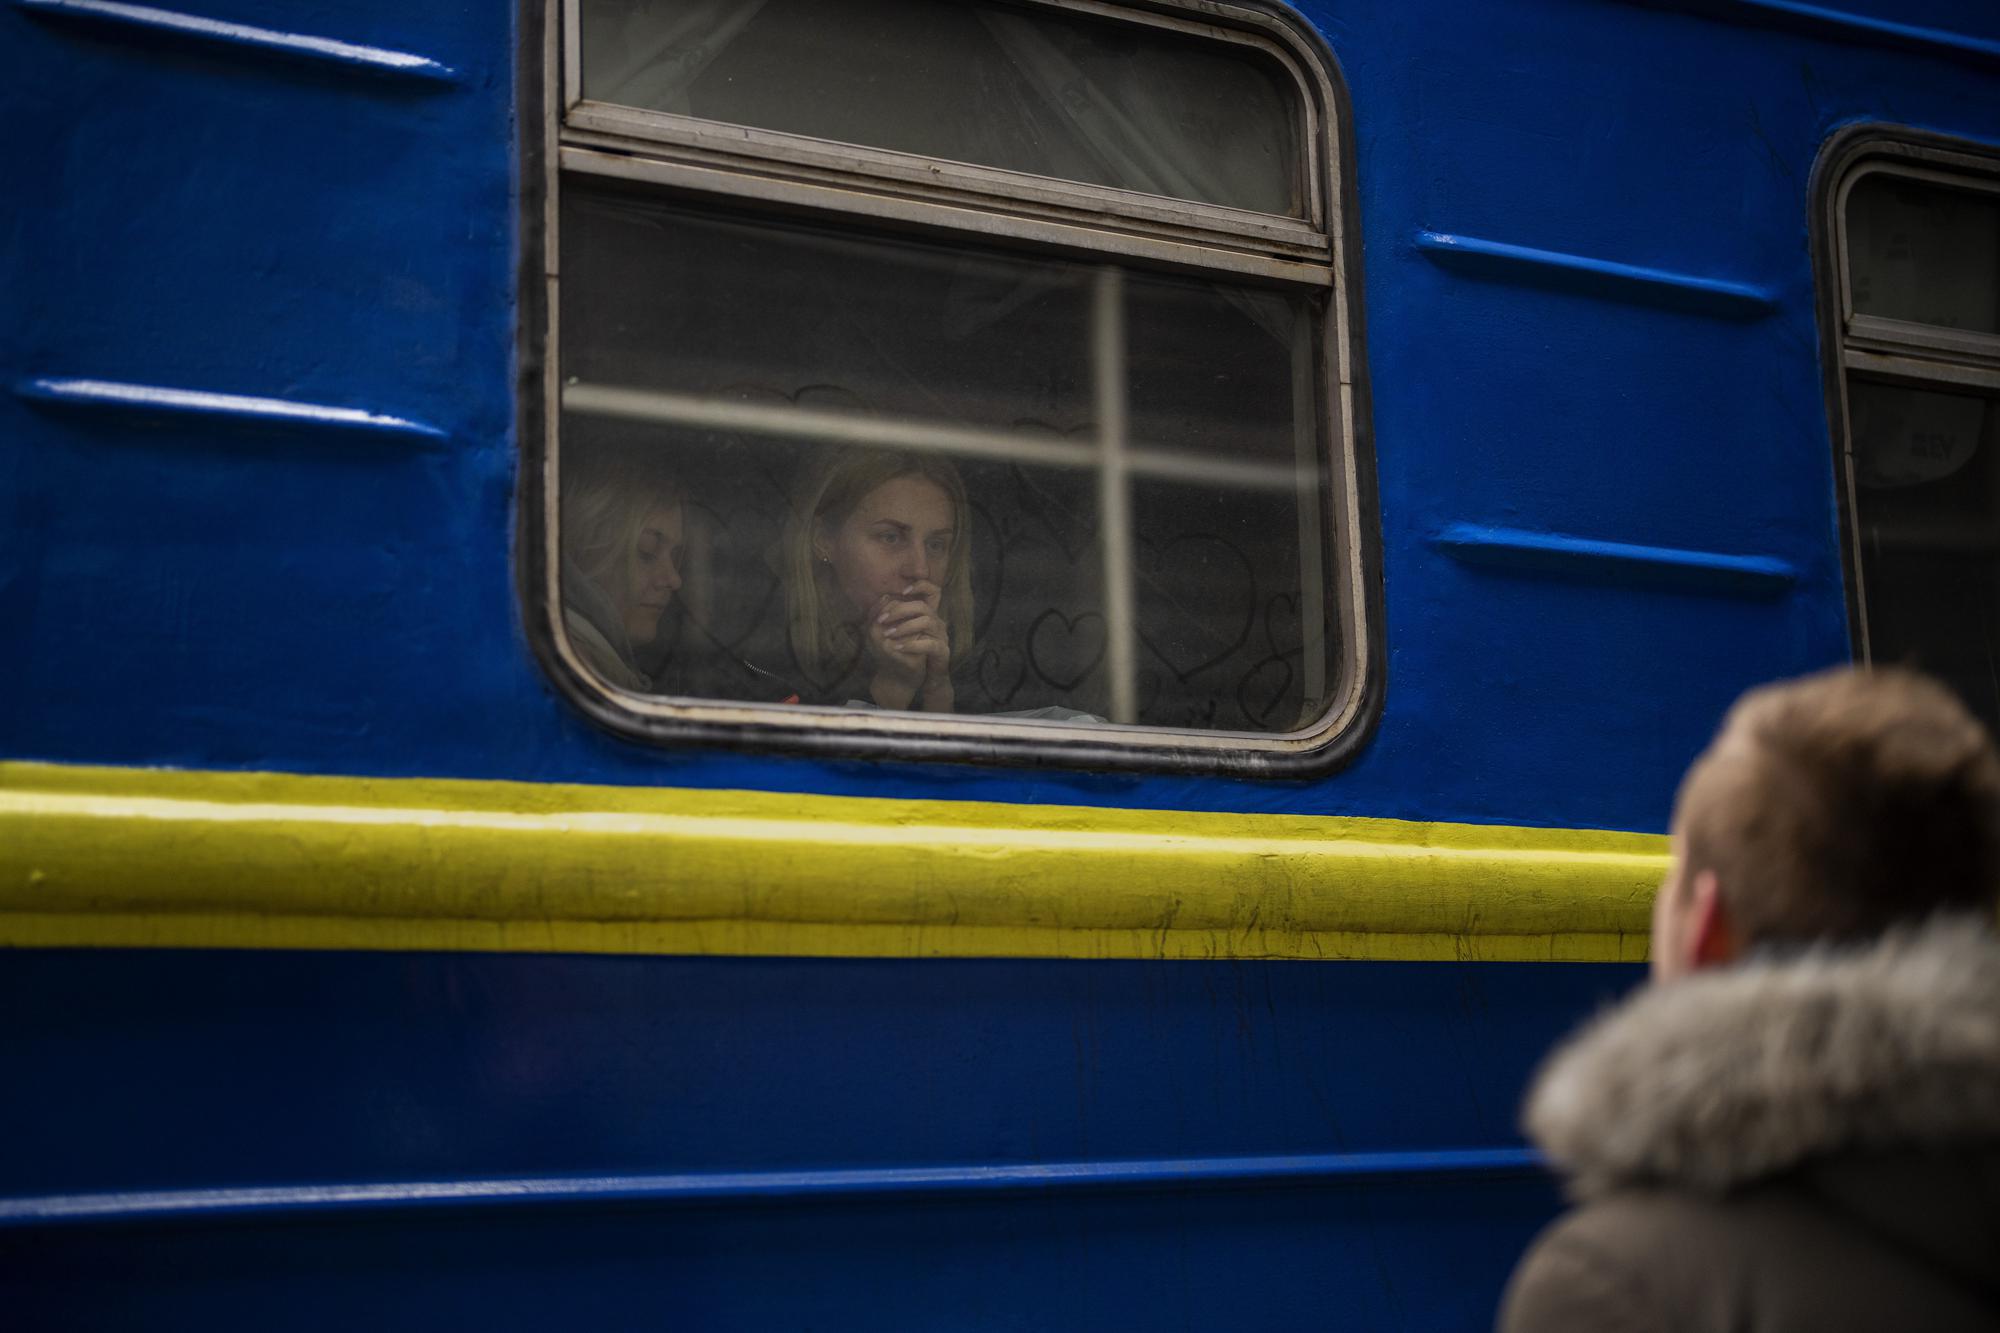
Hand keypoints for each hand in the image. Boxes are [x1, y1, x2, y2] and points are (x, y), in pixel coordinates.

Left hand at [864, 581, 951, 711]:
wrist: (919, 676)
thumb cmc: (908, 651)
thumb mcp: (899, 631)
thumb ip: (894, 616)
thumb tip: (883, 598)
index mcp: (928, 614)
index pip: (932, 591)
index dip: (920, 586)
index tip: (901, 591)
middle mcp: (937, 622)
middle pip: (922, 606)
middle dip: (900, 610)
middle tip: (881, 619)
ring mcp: (941, 636)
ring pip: (927, 622)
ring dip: (904, 627)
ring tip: (888, 634)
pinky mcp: (942, 651)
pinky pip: (930, 644)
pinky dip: (912, 645)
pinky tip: (897, 648)